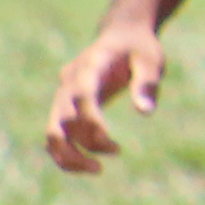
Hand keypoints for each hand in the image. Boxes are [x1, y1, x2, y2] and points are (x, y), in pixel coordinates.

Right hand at [43, 22, 165, 174]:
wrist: (121, 35)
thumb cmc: (139, 48)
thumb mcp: (151, 60)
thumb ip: (147, 83)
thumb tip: (144, 112)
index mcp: (90, 65)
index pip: (82, 94)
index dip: (91, 120)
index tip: (109, 141)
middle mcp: (70, 81)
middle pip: (63, 117)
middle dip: (85, 141)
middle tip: (116, 151)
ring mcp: (64, 94)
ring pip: (53, 131)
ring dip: (69, 155)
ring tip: (97, 170)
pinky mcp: (66, 106)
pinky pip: (56, 134)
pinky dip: (65, 153)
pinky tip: (88, 164)